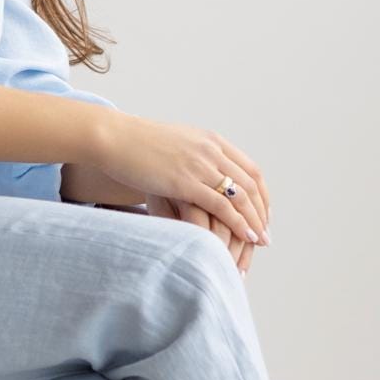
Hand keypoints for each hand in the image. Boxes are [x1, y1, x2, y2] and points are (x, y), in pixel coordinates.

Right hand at [69, 115, 268, 262]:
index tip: (262, 213)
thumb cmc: (136, 144)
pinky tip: (245, 237)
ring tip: (260, 241)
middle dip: (261, 211)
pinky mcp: (186, 183)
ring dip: (255, 221)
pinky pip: (222, 206)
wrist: (114, 138)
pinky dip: (239, 223)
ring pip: (242, 197)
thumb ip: (193, 155)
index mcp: (212, 140)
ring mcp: (200, 166)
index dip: (261, 194)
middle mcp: (212, 151)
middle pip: (251, 184)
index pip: (250, 169)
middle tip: (265, 233)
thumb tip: (199, 170)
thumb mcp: (175, 143)